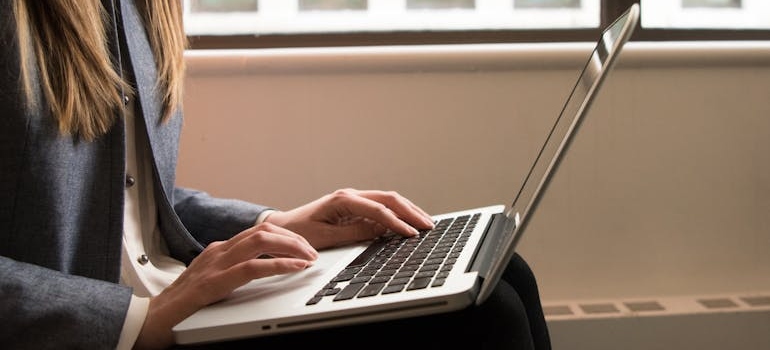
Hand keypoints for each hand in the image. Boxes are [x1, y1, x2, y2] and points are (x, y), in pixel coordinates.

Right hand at [134, 223, 317, 348]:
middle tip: (313, 252)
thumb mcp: (214, 282)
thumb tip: (264, 269)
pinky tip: (295, 269)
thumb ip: (235, 272)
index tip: (305, 247)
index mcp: (220, 250)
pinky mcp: (214, 282)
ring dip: (292, 247)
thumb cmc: (182, 307)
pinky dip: (280, 265)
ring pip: (261, 241)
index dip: (287, 236)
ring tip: (309, 258)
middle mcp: (218, 251)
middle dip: (294, 238)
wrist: (149, 321)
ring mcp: (215, 264)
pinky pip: (253, 267)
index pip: (259, 231)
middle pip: (264, 230)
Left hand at [265, 188, 434, 249]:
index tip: (411, 233)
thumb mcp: (325, 237)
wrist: (283, 227)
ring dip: (408, 210)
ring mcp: (354, 199)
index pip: (378, 209)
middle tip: (428, 225)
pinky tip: (409, 222)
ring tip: (425, 223)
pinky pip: (381, 207)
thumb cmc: (298, 231)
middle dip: (411, 211)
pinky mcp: (355, 207)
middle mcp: (350, 195)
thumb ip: (353, 233)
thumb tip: (378, 231)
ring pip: (388, 200)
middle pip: (389, 198)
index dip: (397, 222)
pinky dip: (398, 214)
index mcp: (343, 200)